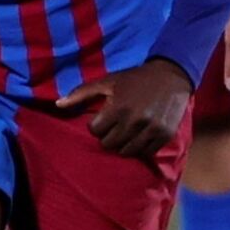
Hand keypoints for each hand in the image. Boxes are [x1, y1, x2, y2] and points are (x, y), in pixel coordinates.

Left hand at [55, 60, 191, 158]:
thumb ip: (81, 93)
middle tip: (115, 125)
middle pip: (109, 144)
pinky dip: (140, 146)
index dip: (96, 125)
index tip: (104, 118)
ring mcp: (151, 129)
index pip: (95, 131)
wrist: (171, 77)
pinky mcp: (164, 136)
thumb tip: (57, 104)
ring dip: (123, 143)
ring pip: (126, 151)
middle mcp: (135, 120)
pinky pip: (145, 152)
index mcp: (118, 107)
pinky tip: (139, 134)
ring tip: (126, 130)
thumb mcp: (107, 81)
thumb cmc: (134, 79)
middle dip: (108, 135)